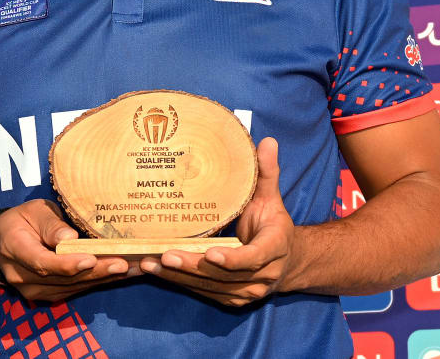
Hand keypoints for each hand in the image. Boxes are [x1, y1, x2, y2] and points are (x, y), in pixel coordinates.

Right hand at [0, 199, 135, 302]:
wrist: (0, 244)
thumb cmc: (21, 221)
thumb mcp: (33, 211)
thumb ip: (50, 225)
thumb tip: (70, 238)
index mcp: (15, 250)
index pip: (42, 262)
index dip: (67, 264)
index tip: (90, 259)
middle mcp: (23, 277)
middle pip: (63, 278)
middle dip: (96, 272)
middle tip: (125, 264)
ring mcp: (35, 290)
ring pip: (73, 286)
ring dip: (104, 278)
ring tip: (134, 269)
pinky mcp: (49, 295)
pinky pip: (75, 289)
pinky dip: (99, 281)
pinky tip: (122, 274)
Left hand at [141, 137, 294, 306]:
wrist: (288, 261)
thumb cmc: (273, 224)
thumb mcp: (271, 197)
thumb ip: (267, 172)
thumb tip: (266, 141)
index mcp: (275, 248)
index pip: (254, 257)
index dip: (233, 258)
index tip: (211, 253)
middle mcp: (263, 276)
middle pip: (224, 275)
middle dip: (193, 267)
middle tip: (165, 255)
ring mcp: (247, 292)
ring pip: (211, 286)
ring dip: (180, 277)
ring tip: (150, 264)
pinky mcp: (231, 299)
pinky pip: (204, 292)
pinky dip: (181, 283)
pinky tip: (158, 273)